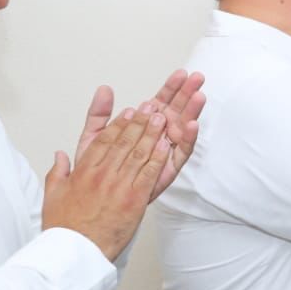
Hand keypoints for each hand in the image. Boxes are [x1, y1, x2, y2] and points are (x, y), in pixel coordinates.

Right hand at [43, 109, 172, 260]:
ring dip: (151, 134)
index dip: (118, 124)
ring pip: (138, 153)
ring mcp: (118, 186)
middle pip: (123, 142)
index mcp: (83, 172)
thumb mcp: (52, 195)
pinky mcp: (134, 200)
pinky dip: (158, 158)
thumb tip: (60, 155)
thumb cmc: (64, 227)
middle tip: (150, 108)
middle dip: (139, 123)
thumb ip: (57, 172)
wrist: (75, 251)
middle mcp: (101, 175)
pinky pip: (149, 173)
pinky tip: (165, 145)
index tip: (128, 113)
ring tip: (161, 118)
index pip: (103, 141)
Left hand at [74, 70, 205, 199]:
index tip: (181, 74)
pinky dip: (188, 140)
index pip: (160, 103)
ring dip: (191, 113)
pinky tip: (192, 125)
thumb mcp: (91, 141)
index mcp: (141, 131)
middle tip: (197, 78)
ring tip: (199, 95)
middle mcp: (156, 142)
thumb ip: (98, 116)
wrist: (92, 215)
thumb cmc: (93, 180)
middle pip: (175, 113)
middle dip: (186, 95)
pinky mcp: (165, 174)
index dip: (170, 88)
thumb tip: (104, 89)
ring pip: (181, 131)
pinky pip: (179, 155)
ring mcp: (163, 157)